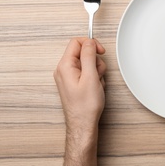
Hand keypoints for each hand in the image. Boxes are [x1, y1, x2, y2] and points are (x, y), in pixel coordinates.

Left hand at [54, 37, 106, 165]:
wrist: (83, 123)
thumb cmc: (85, 105)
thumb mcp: (90, 77)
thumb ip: (89, 56)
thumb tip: (89, 42)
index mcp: (65, 66)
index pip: (76, 42)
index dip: (90, 44)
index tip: (100, 51)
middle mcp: (64, 69)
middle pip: (83, 52)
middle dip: (95, 61)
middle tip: (98, 73)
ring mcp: (68, 76)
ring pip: (87, 62)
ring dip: (96, 70)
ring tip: (96, 83)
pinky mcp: (74, 82)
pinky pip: (86, 72)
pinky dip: (94, 77)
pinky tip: (95, 87)